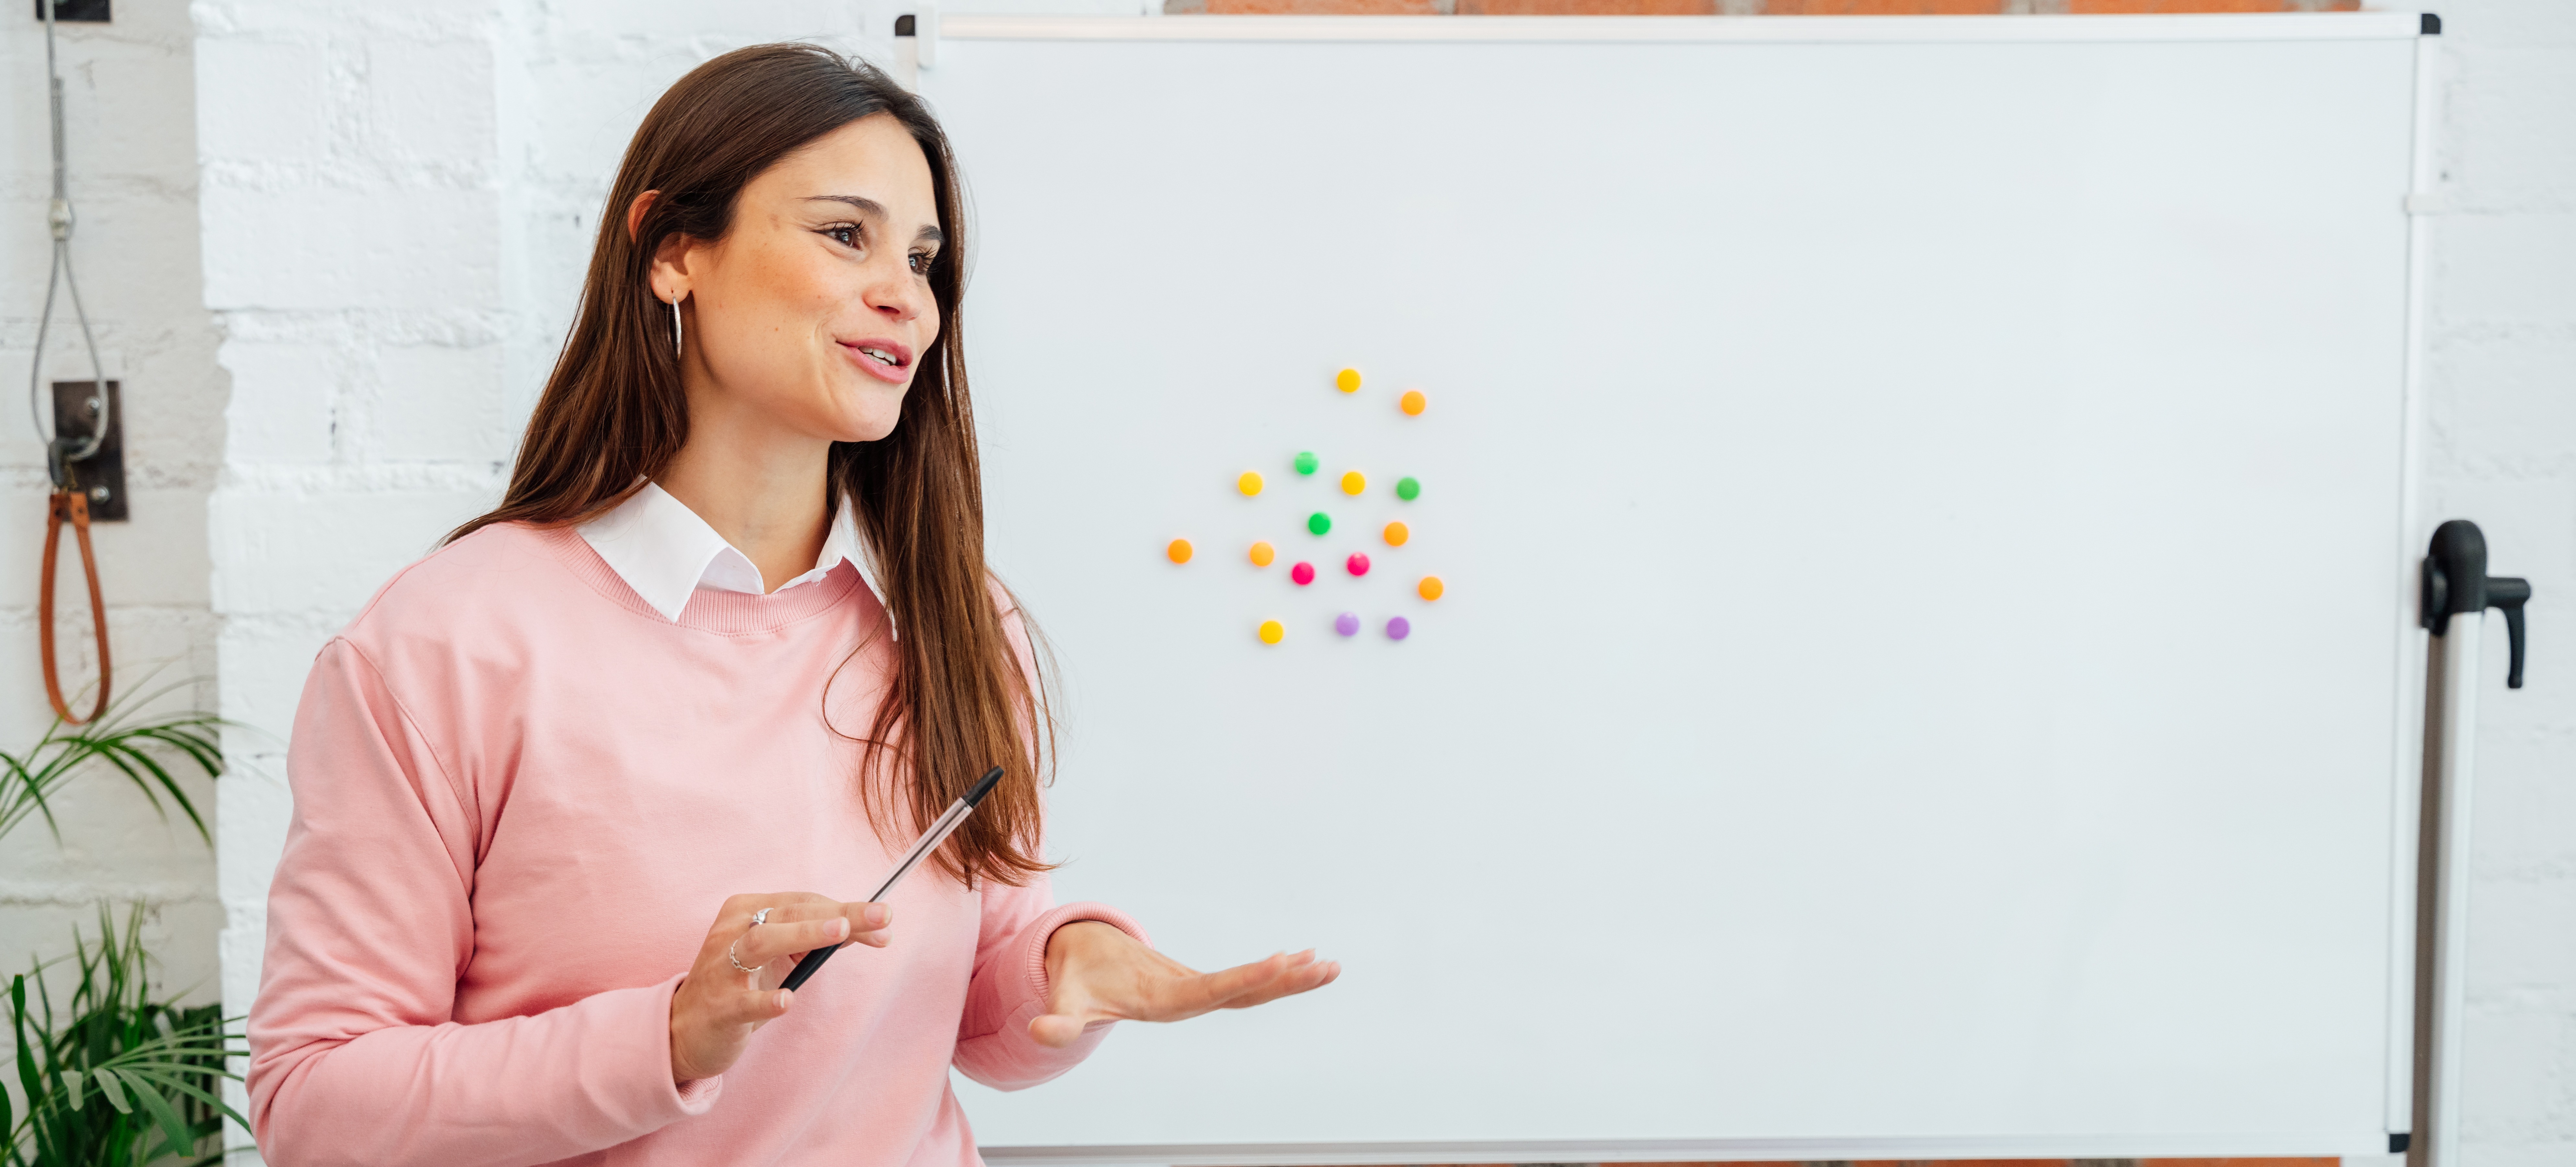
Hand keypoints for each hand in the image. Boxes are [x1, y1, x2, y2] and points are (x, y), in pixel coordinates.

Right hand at [669, 893, 892, 1082]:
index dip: (845, 908)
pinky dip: (766, 1000)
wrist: (685, 1029)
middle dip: (837, 915)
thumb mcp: (779, 955)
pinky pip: (743, 1002)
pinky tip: (787, 1000)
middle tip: (880, 915)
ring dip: (803, 935)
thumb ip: (819, 940)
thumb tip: (874, 927)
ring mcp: (721, 969)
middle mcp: (731, 931)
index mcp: (746, 911)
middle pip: (789, 915)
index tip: (885, 918)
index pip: (802, 903)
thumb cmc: (742, 984)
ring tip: (840, 934)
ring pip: (762, 942)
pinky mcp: (718, 1008)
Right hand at [1028, 921, 1339, 1047]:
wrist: (1082, 975)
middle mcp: (1188, 1001)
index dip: (1244, 979)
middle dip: (1283, 981)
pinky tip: (1302, 960)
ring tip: (1328, 965)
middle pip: (1244, 994)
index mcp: (1163, 1004)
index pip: (1211, 991)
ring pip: (1251, 989)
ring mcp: (1197, 994)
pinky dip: (1274, 970)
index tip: (1277, 964)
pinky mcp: (1199, 985)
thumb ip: (1059, 1022)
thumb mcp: (1065, 1003)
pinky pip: (1244, 981)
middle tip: (1323, 966)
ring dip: (1289, 977)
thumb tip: (1040, 1032)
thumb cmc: (1077, 984)